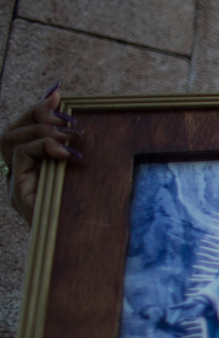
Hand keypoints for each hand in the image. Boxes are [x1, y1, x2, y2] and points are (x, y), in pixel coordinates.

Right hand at [2, 82, 79, 224]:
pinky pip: (20, 155)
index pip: (23, 128)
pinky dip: (41, 147)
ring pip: (10, 139)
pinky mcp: (19, 192)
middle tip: (65, 122)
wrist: (84, 242)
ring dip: (40, 131)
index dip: (38, 109)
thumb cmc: (91, 208)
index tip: (57, 95)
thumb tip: (73, 116)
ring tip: (67, 139)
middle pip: (12, 130)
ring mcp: (17, 183)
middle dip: (37, 116)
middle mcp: (20, 174)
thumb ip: (74, 146)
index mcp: (34, 168)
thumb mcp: (83, 170)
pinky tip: (63, 154)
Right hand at [167, 297, 209, 324]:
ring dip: (184, 321)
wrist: (198, 303)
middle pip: (181, 320)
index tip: (171, 324)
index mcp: (182, 314)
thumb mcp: (182, 305)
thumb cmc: (190, 304)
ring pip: (186, 320)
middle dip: (178, 322)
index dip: (174, 321)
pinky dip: (190, 319)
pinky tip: (187, 318)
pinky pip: (192, 319)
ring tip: (180, 322)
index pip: (177, 318)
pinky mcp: (195, 316)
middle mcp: (186, 317)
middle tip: (174, 325)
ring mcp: (190, 317)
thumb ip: (176, 306)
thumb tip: (169, 307)